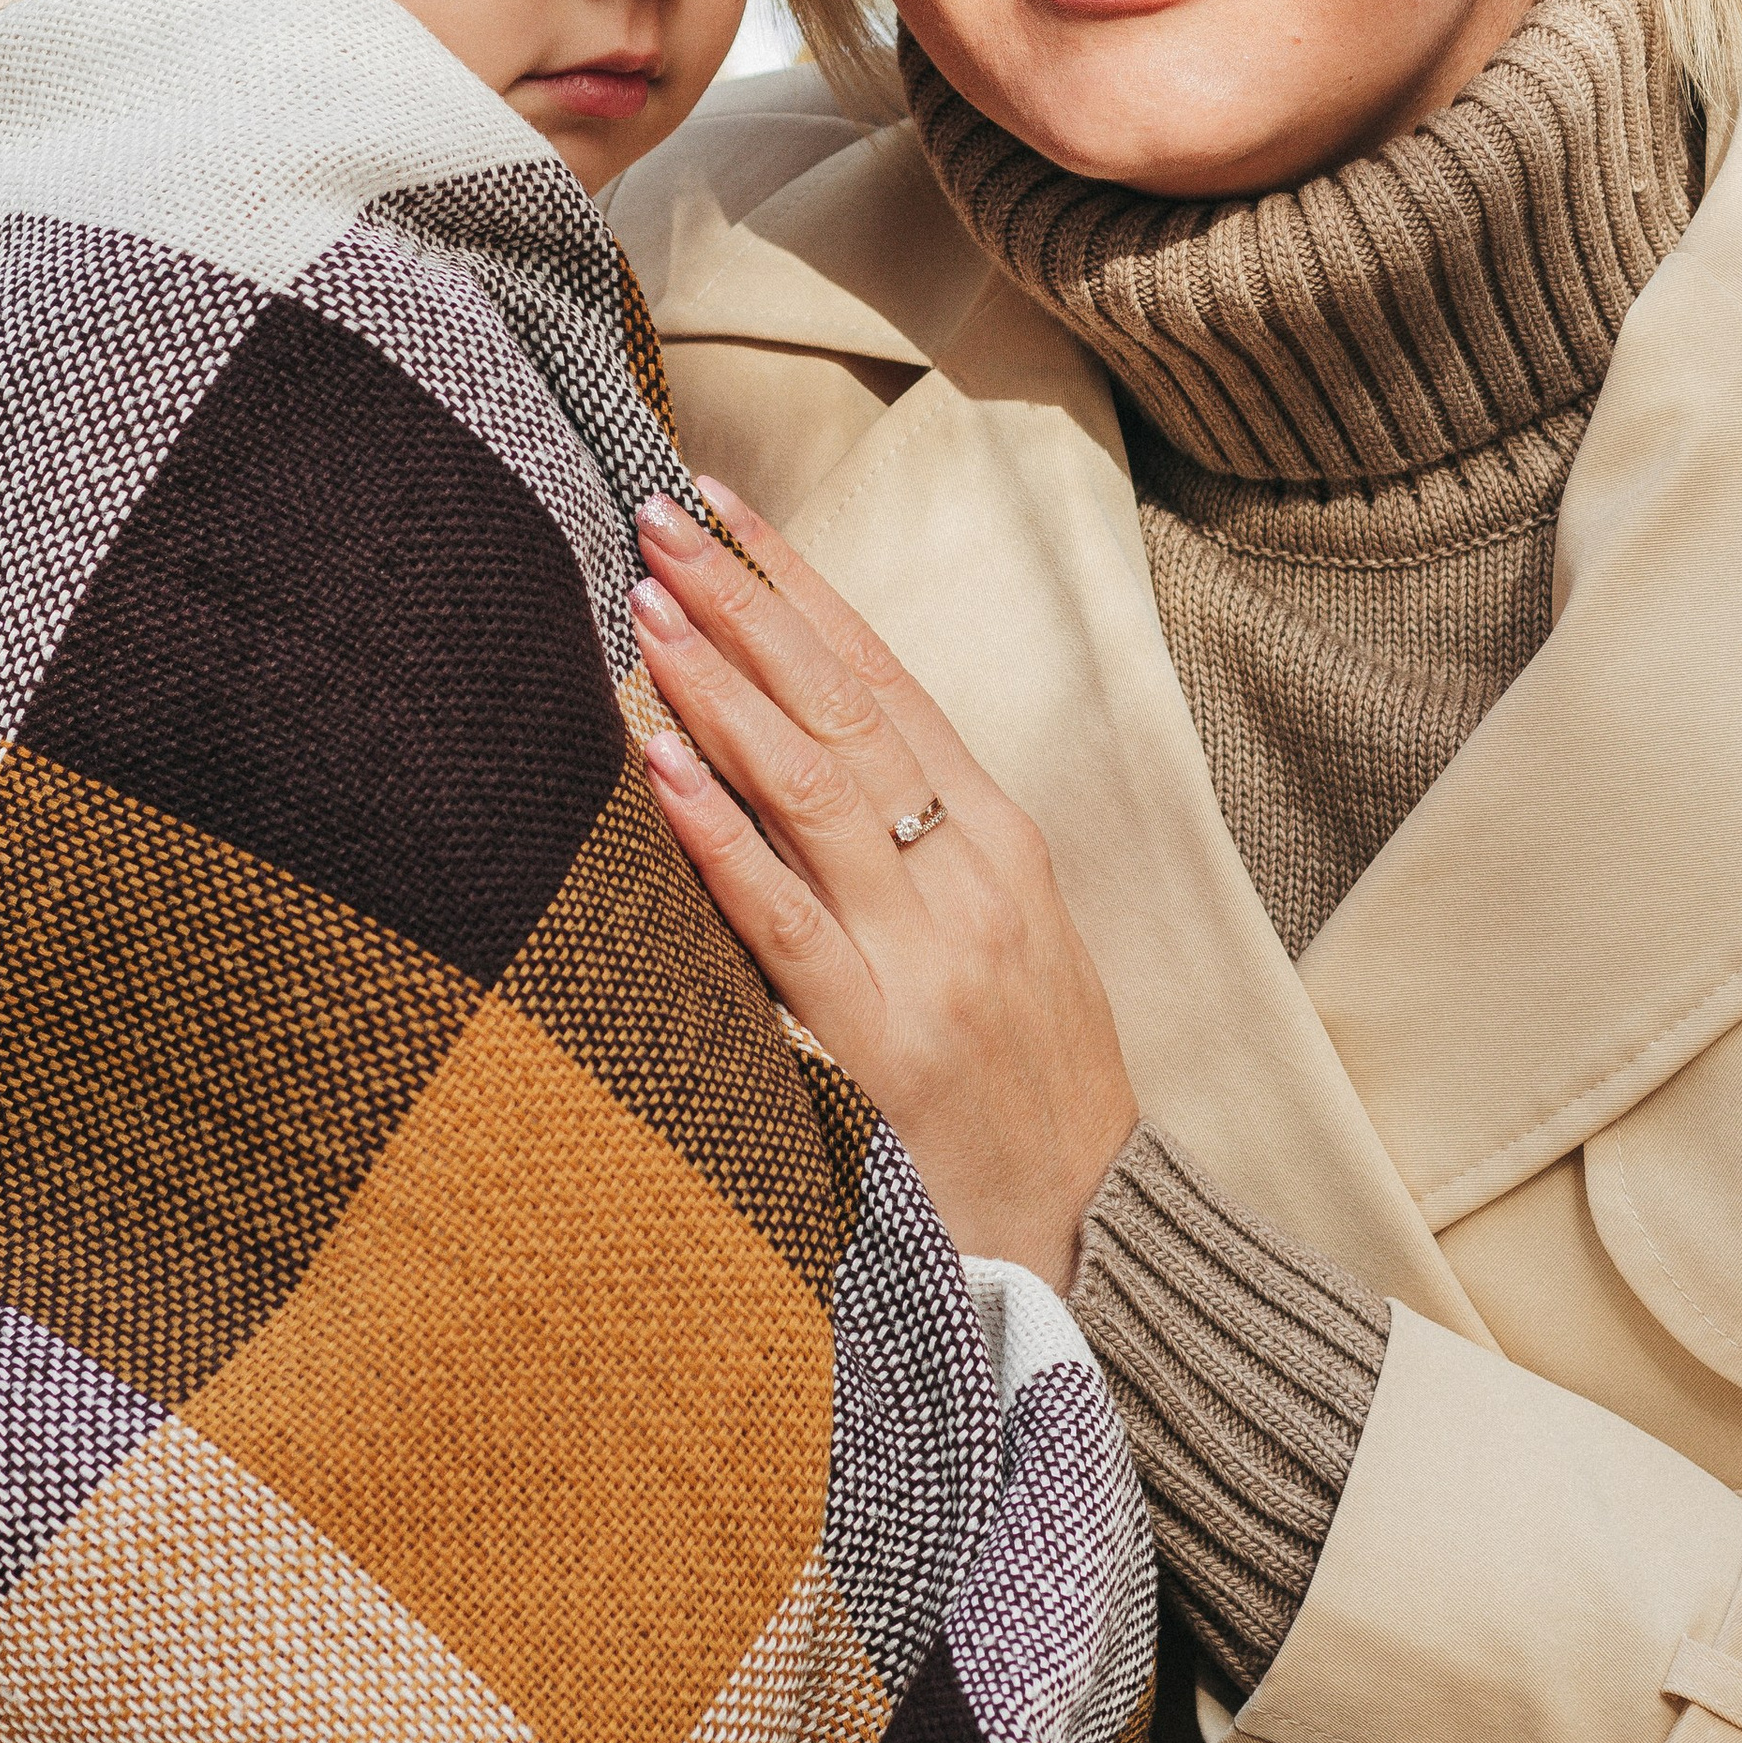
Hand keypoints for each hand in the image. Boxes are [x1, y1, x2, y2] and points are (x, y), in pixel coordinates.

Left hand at [628, 482, 1138, 1292]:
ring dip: (722, 684)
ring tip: (648, 603)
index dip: (803, 587)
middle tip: (663, 516)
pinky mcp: (882, 1046)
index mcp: (1004, 839)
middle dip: (748, 602)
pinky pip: (784, 920)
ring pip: (814, 787)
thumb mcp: (1006, 935)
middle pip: (846, 706)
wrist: (1092, 1236)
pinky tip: (658, 763)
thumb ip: (920, 842)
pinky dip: (718, 834)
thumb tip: (803, 738)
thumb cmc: (1033, 1084)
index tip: (727, 507)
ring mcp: (930, 957)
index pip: (888, 677)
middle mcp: (972, 877)